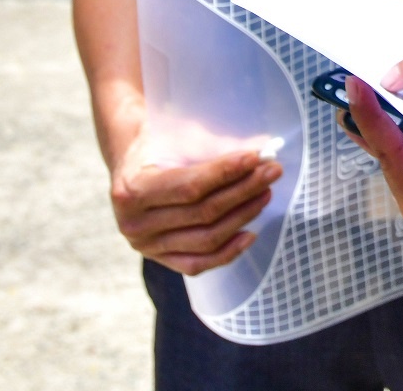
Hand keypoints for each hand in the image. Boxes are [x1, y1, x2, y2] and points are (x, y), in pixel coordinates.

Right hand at [107, 134, 281, 274]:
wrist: (131, 165)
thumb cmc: (156, 145)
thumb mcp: (176, 138)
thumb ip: (213, 147)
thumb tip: (261, 153)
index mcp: (132, 190)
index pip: (191, 187)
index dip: (226, 173)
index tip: (256, 158)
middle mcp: (134, 224)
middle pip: (203, 213)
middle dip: (243, 191)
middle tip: (272, 172)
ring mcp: (146, 247)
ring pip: (205, 239)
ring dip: (242, 216)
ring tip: (265, 193)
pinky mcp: (159, 259)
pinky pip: (197, 264)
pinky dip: (228, 252)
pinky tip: (251, 233)